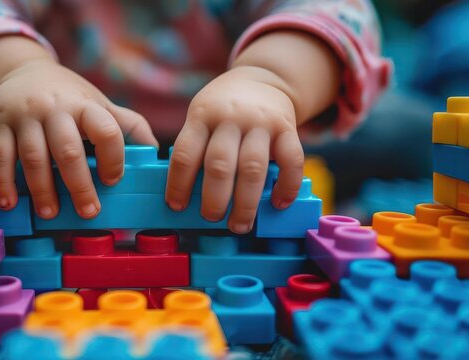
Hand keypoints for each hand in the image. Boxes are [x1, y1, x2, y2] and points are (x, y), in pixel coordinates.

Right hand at [0, 58, 157, 218]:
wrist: (21, 71)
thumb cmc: (69, 97)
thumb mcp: (98, 104)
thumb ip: (127, 125)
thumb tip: (155, 152)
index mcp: (85, 105)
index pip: (105, 130)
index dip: (113, 157)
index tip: (113, 180)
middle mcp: (54, 108)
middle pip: (68, 149)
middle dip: (79, 184)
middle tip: (89, 211)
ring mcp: (24, 117)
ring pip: (33, 156)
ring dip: (42, 189)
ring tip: (50, 213)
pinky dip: (3, 182)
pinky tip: (10, 203)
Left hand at [166, 66, 303, 233]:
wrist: (263, 79)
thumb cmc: (223, 109)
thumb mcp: (201, 116)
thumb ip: (196, 147)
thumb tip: (187, 195)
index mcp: (202, 116)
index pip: (185, 153)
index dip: (178, 184)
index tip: (176, 206)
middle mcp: (230, 117)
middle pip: (219, 164)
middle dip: (213, 199)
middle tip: (210, 218)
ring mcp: (261, 122)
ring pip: (253, 168)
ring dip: (245, 203)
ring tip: (239, 225)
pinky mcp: (287, 128)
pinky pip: (292, 160)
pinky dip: (286, 186)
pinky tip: (279, 204)